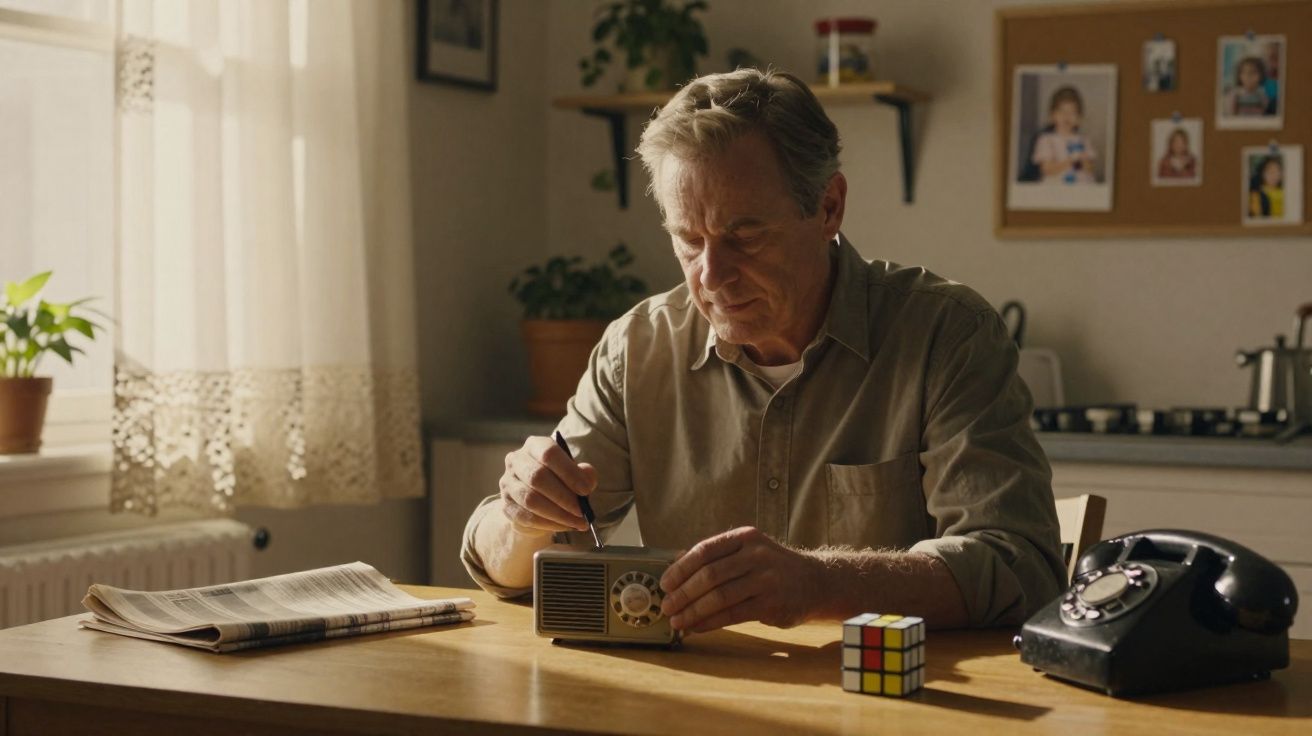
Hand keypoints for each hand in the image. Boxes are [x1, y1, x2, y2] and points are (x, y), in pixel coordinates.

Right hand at [498, 435, 596, 535]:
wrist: (536, 503)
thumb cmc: (559, 482)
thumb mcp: (575, 474)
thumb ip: (584, 474)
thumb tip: (587, 480)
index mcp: (535, 446)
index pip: (549, 453)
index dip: (569, 472)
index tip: (586, 490)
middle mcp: (516, 461)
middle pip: (538, 477)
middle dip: (563, 497)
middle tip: (581, 511)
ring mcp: (508, 483)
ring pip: (531, 500)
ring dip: (558, 514)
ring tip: (576, 522)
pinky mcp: (506, 506)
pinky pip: (527, 517)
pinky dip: (549, 524)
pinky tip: (564, 526)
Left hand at [658, 526, 821, 632]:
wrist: (816, 582)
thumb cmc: (774, 568)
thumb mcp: (751, 551)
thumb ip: (719, 558)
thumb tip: (676, 571)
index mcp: (745, 538)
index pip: (704, 550)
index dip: (680, 568)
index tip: (665, 583)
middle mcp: (756, 555)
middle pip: (710, 575)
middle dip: (683, 593)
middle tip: (666, 606)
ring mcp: (766, 580)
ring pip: (719, 597)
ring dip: (693, 611)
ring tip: (677, 621)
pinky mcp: (771, 604)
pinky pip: (733, 614)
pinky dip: (710, 622)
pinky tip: (697, 627)